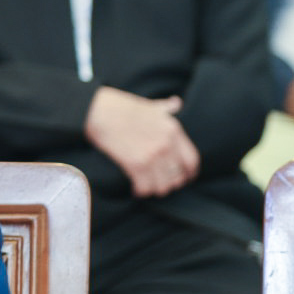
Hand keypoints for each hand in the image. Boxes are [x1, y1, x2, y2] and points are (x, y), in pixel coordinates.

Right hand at [84, 86, 200, 197]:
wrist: (100, 112)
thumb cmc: (124, 107)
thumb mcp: (151, 106)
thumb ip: (167, 108)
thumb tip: (177, 103)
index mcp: (174, 131)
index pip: (192, 160)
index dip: (190, 173)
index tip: (186, 177)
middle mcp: (167, 145)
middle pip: (178, 176)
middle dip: (171, 182)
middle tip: (162, 183)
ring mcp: (152, 156)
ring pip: (163, 186)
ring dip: (156, 189)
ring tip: (150, 186)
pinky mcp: (135, 165)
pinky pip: (145, 188)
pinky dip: (141, 191)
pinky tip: (137, 188)